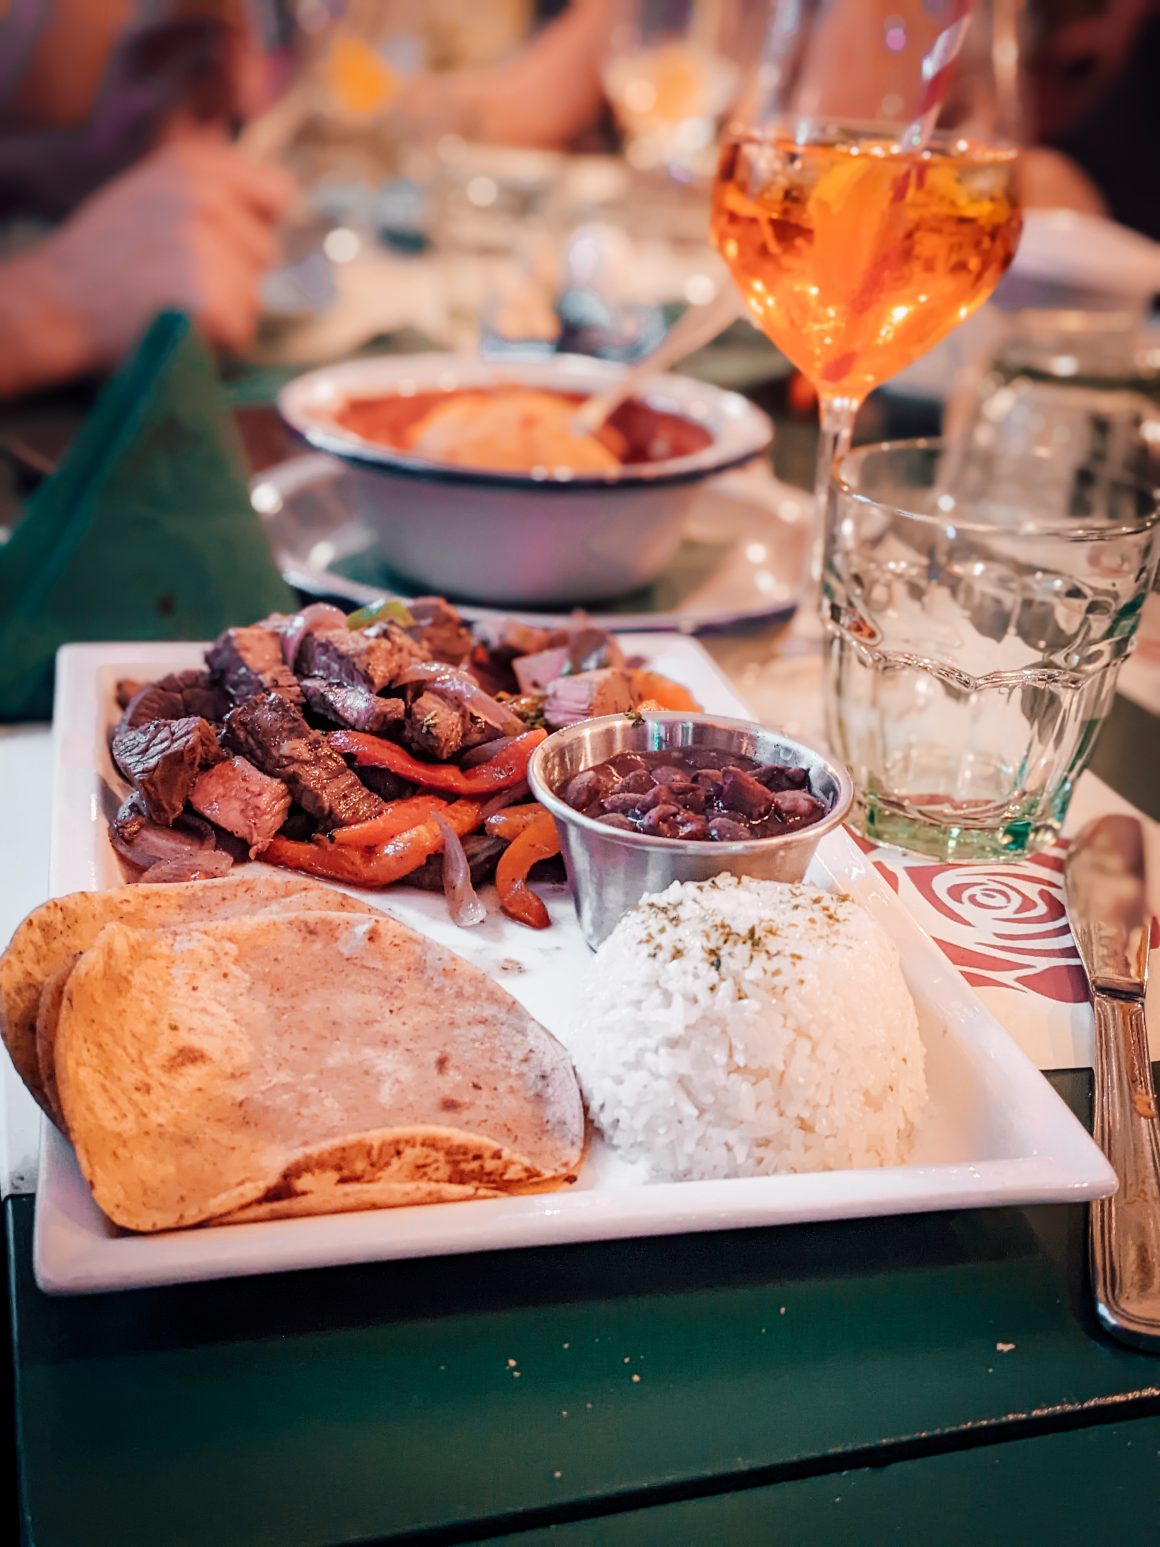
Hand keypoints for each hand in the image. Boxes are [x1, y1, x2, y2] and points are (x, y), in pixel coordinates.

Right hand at [2, 137, 295, 392]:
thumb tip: (282, 205)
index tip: (232, 244)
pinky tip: (175, 324)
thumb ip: (214, 190)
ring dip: (224, 311)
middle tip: (181, 280)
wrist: (55, 302)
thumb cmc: (105, 256)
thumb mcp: (152, 192)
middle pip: (268, 253)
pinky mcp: (207, 297)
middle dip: (237, 275)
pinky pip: (240, 330)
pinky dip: (215, 340)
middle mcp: (206, 197)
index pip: (278, 193)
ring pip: (255, 296)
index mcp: (195, 165)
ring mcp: (207, 246)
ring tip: (173, 302)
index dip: (261, 225)